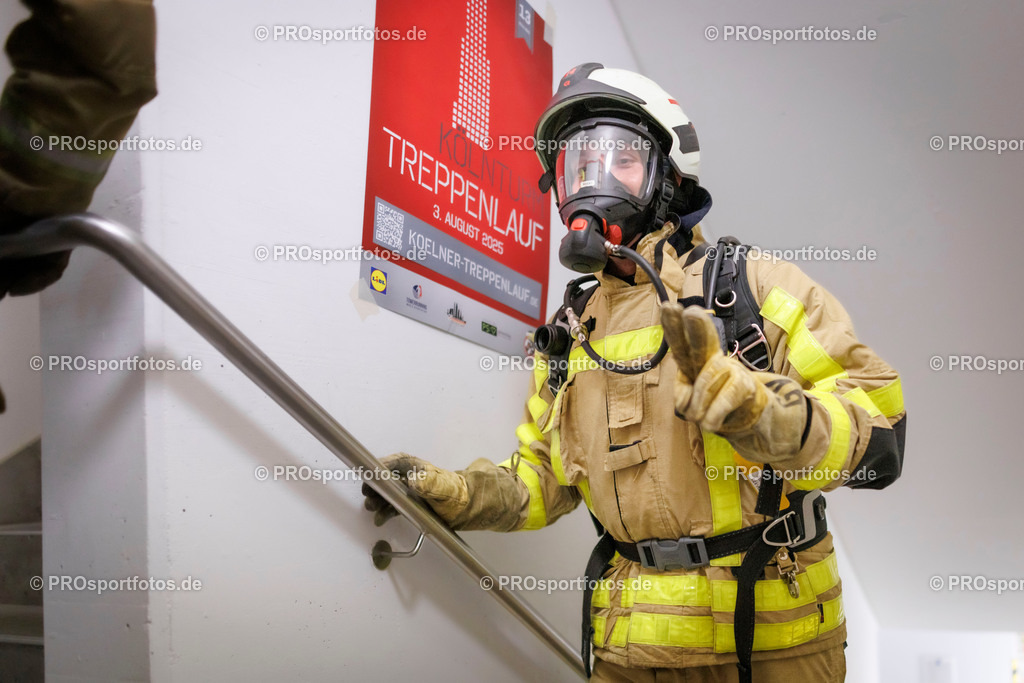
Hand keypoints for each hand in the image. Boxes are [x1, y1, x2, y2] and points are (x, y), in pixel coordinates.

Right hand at [361, 453, 467, 526]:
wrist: (464, 506)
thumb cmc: (455, 492)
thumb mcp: (444, 487)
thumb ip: (430, 483)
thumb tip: (413, 480)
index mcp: (411, 466)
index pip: (388, 464)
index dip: (375, 470)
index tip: (368, 480)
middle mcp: (405, 475)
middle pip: (382, 479)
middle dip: (374, 488)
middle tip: (370, 498)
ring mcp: (404, 489)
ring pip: (384, 493)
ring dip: (376, 501)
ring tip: (373, 509)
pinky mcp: (406, 502)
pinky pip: (391, 506)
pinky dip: (384, 512)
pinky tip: (380, 519)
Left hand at [660, 302, 806, 460]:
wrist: (753, 419)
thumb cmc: (717, 406)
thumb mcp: (691, 403)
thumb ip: (683, 395)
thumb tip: (687, 395)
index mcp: (697, 361)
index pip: (683, 344)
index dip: (674, 327)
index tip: (667, 306)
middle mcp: (714, 361)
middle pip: (703, 345)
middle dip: (696, 329)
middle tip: (690, 312)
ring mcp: (733, 371)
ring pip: (706, 384)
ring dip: (699, 407)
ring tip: (701, 418)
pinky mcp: (747, 386)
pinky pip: (722, 402)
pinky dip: (713, 417)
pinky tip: (711, 423)